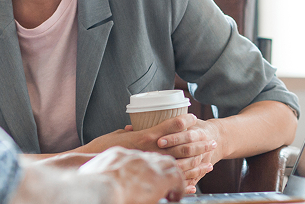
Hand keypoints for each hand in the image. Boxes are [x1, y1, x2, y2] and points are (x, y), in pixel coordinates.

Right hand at [81, 115, 215, 193]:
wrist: (92, 167)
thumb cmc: (102, 149)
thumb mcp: (116, 136)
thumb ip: (127, 132)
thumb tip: (132, 128)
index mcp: (146, 136)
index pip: (172, 125)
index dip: (185, 121)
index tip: (194, 118)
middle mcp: (152, 150)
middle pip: (183, 146)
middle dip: (199, 144)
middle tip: (211, 142)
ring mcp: (152, 166)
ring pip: (181, 165)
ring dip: (197, 164)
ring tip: (209, 164)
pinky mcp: (150, 180)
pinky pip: (171, 183)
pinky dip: (184, 184)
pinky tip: (194, 185)